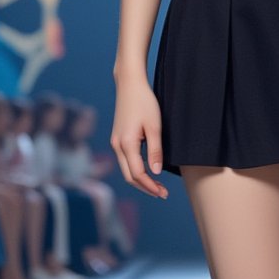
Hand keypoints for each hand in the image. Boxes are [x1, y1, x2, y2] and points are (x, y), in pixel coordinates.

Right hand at [111, 73, 168, 199]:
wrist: (129, 85)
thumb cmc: (145, 102)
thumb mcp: (155, 126)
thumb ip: (155, 151)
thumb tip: (156, 173)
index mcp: (126, 143)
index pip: (137, 174)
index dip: (150, 186)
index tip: (163, 193)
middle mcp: (117, 145)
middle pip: (129, 176)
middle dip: (145, 187)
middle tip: (163, 194)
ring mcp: (115, 142)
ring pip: (126, 170)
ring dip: (141, 180)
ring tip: (157, 186)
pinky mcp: (117, 139)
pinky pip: (125, 161)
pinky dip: (136, 170)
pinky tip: (148, 172)